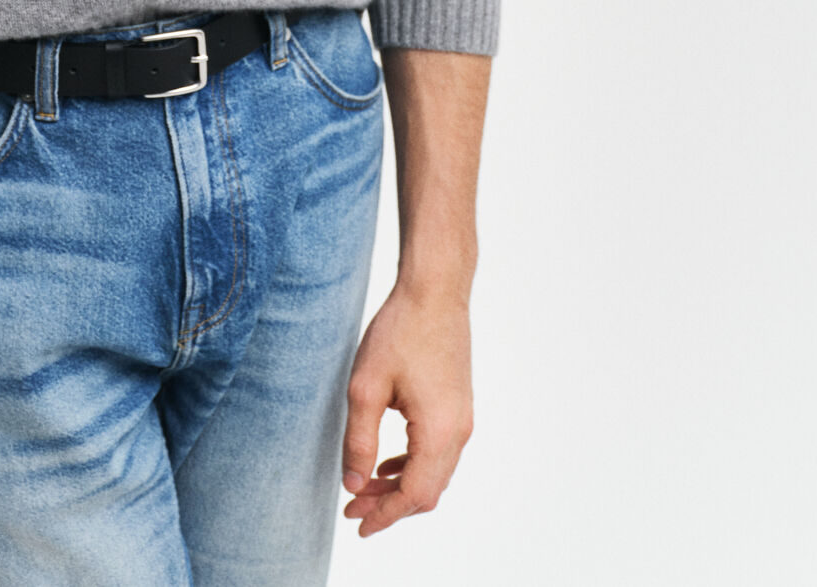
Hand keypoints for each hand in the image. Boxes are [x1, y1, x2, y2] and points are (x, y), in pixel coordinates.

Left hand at [340, 283, 474, 536]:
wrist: (434, 291)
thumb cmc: (399, 332)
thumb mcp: (366, 387)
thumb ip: (359, 441)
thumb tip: (353, 484)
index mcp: (438, 431)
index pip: (414, 495)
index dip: (385, 515)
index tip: (358, 525)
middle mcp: (458, 432)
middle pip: (427, 491)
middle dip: (390, 505)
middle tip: (353, 507)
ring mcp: (463, 419)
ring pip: (434, 474)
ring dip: (401, 486)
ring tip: (364, 487)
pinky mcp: (459, 406)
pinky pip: (439, 453)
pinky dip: (414, 466)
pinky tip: (388, 462)